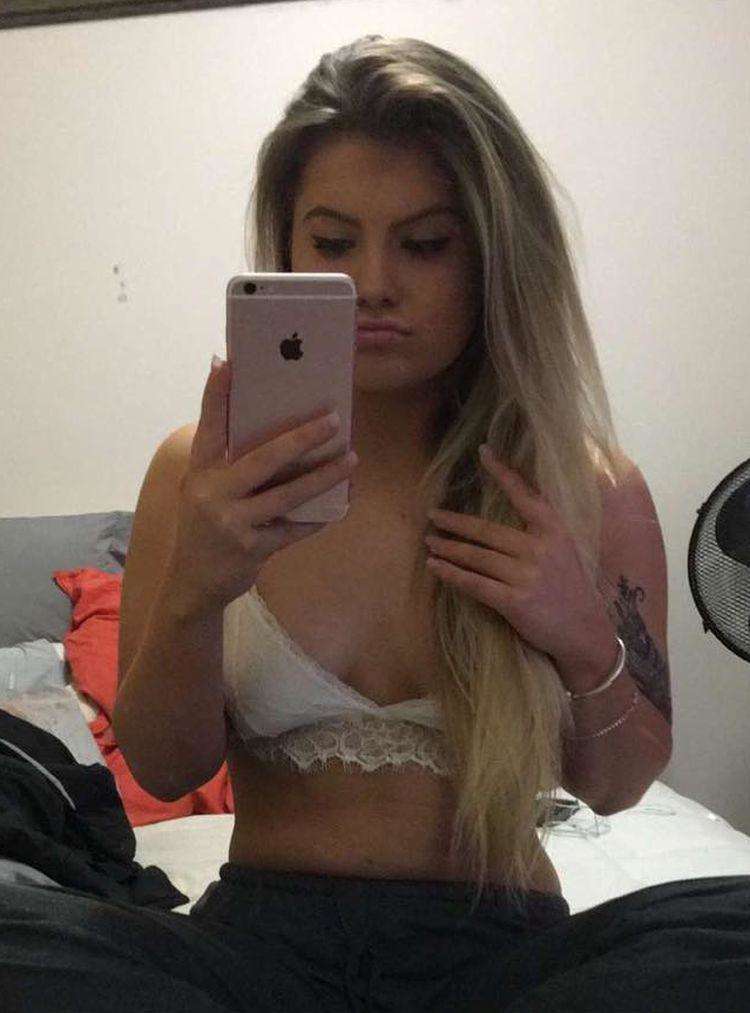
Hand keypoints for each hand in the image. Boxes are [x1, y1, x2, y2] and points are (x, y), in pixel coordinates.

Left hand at [423, 444, 610, 667]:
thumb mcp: (565, 550)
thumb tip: (508, 513)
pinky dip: (451, 574)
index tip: (484, 452)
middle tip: (433, 515)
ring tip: (430, 542)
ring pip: (476, 556)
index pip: (525, 495)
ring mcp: (526, 575)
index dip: (503, 472)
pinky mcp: (514, 601)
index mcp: (554, 531)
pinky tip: (435, 567)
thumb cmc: (571, 590)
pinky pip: (474, 584)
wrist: (585, 632)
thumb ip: (540, 531)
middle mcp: (540, 549)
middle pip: (487, 531)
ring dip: (448, 548)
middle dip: (456, 522)